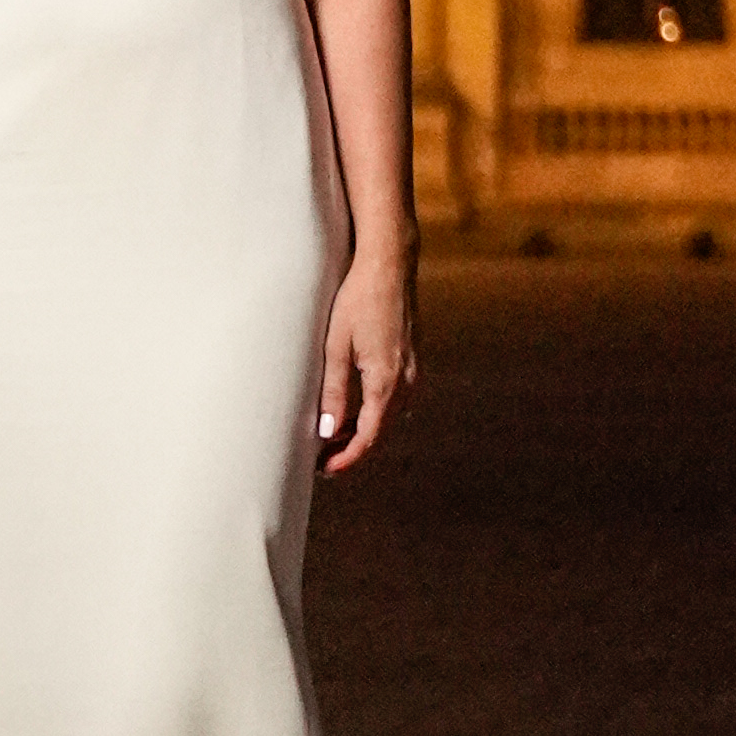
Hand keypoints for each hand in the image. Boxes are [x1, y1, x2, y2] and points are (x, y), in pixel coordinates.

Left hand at [316, 240, 416, 472]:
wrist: (389, 265)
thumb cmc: (357, 299)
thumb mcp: (336, 346)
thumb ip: (334, 392)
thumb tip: (328, 433)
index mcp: (386, 382)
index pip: (368, 437)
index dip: (347, 458)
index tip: (326, 470)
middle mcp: (406, 381)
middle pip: (381, 431)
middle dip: (353, 448)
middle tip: (323, 459)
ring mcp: (412, 370)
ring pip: (389, 416)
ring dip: (364, 430)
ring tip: (332, 436)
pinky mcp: (411, 359)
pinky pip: (394, 398)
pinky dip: (374, 411)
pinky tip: (353, 408)